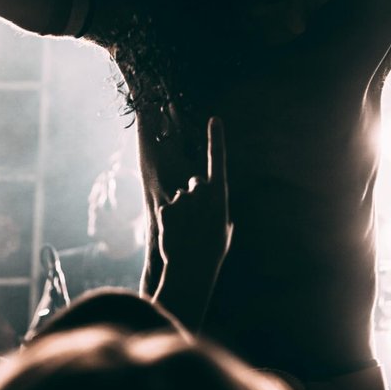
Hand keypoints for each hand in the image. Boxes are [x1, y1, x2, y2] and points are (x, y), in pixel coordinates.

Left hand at [156, 117, 231, 275]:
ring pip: (180, 197)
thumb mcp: (224, 231)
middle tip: (197, 220)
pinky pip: (167, 208)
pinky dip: (169, 220)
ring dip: (182, 210)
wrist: (191, 270)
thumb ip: (220, 214)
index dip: (217, 139)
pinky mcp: (166, 208)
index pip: (219, 160)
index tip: (215, 119)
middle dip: (195, 195)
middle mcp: (202, 193)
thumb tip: (219, 213)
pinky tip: (175, 234)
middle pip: (195, 182)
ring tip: (186, 232)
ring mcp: (182, 199)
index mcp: (221, 196)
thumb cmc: (212, 252)